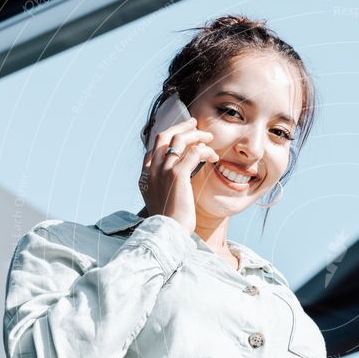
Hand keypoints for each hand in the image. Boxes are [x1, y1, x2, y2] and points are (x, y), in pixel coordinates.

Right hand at [138, 117, 218, 234]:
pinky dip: (204, 150)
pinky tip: (213, 156)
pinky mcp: (177, 176)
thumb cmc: (169, 222)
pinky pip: (193, 153)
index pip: (155, 145)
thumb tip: (178, 178)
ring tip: (209, 137)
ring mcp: (163, 171)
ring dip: (196, 135)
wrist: (167, 233)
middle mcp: (151, 169)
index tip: (183, 132)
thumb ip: (165, 185)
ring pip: (179, 140)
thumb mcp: (162, 200)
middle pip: (164, 136)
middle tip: (195, 123)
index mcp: (145, 175)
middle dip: (181, 127)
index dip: (170, 135)